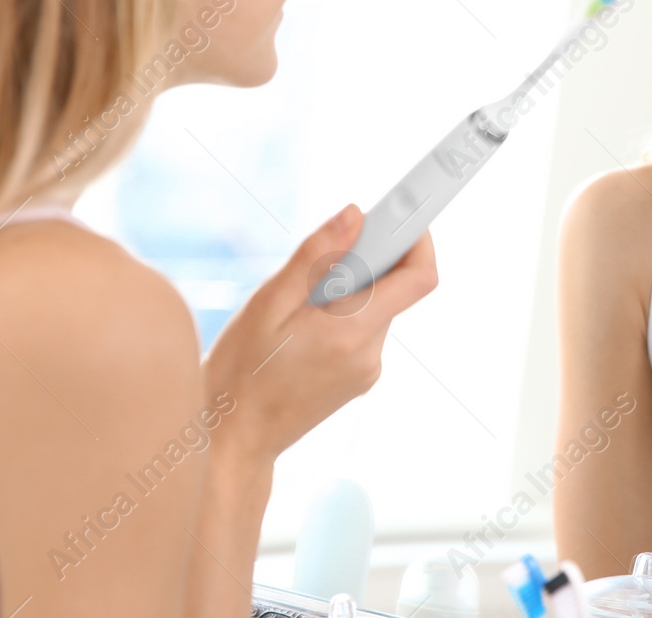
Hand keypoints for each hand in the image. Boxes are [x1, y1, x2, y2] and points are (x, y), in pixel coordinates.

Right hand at [203, 204, 437, 461]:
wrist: (232, 439)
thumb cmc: (240, 372)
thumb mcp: (268, 303)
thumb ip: (316, 256)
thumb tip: (355, 215)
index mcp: (351, 331)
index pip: (419, 278)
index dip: (418, 239)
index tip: (402, 212)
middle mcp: (370, 354)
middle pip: (393, 288)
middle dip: (366, 261)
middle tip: (325, 254)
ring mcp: (367, 371)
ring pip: (375, 308)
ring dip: (349, 290)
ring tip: (298, 302)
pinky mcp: (359, 379)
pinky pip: (363, 330)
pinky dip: (342, 314)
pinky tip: (301, 326)